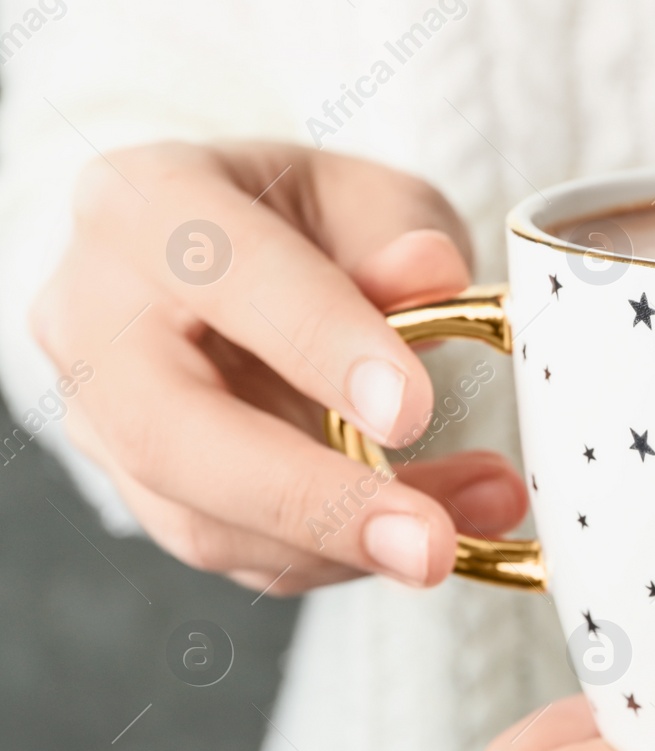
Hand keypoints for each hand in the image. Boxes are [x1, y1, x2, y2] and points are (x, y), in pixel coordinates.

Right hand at [30, 141, 527, 594]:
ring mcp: (102, 415)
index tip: (410, 409)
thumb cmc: (299, 219)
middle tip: (427, 544)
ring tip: (464, 534)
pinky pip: (241, 550)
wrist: (233, 258)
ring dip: (347, 545)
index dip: (318, 344)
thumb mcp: (365, 194)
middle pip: (171, 435)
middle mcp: (94, 312)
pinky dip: (343, 555)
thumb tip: (431, 272)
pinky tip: (430, 532)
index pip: (224, 273)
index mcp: (145, 202)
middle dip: (313, 501)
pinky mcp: (141, 492)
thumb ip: (396, 232)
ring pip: (203, 519)